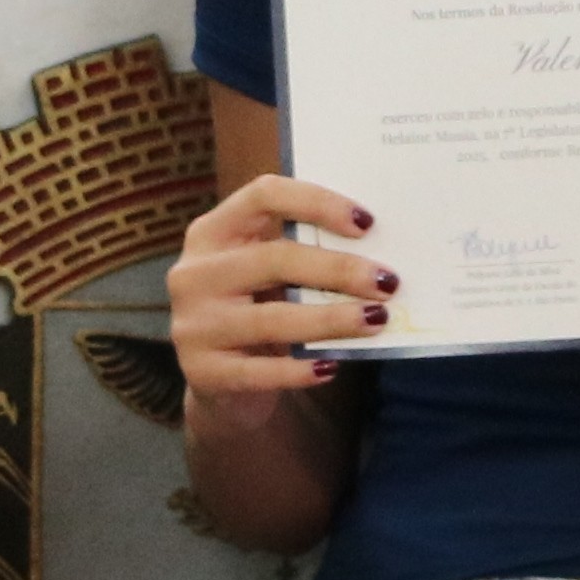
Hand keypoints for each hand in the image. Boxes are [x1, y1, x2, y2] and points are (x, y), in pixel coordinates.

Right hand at [173, 172, 387, 400]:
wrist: (214, 384)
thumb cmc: (255, 311)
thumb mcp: (265, 274)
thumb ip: (300, 253)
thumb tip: (376, 251)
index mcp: (212, 232)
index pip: (263, 196)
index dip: (317, 203)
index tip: (366, 224)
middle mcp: (194, 273)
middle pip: (273, 258)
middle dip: (338, 269)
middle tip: (386, 283)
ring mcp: (193, 325)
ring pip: (272, 319)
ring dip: (332, 319)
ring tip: (375, 321)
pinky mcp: (201, 372)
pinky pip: (260, 371)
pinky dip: (300, 370)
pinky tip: (331, 367)